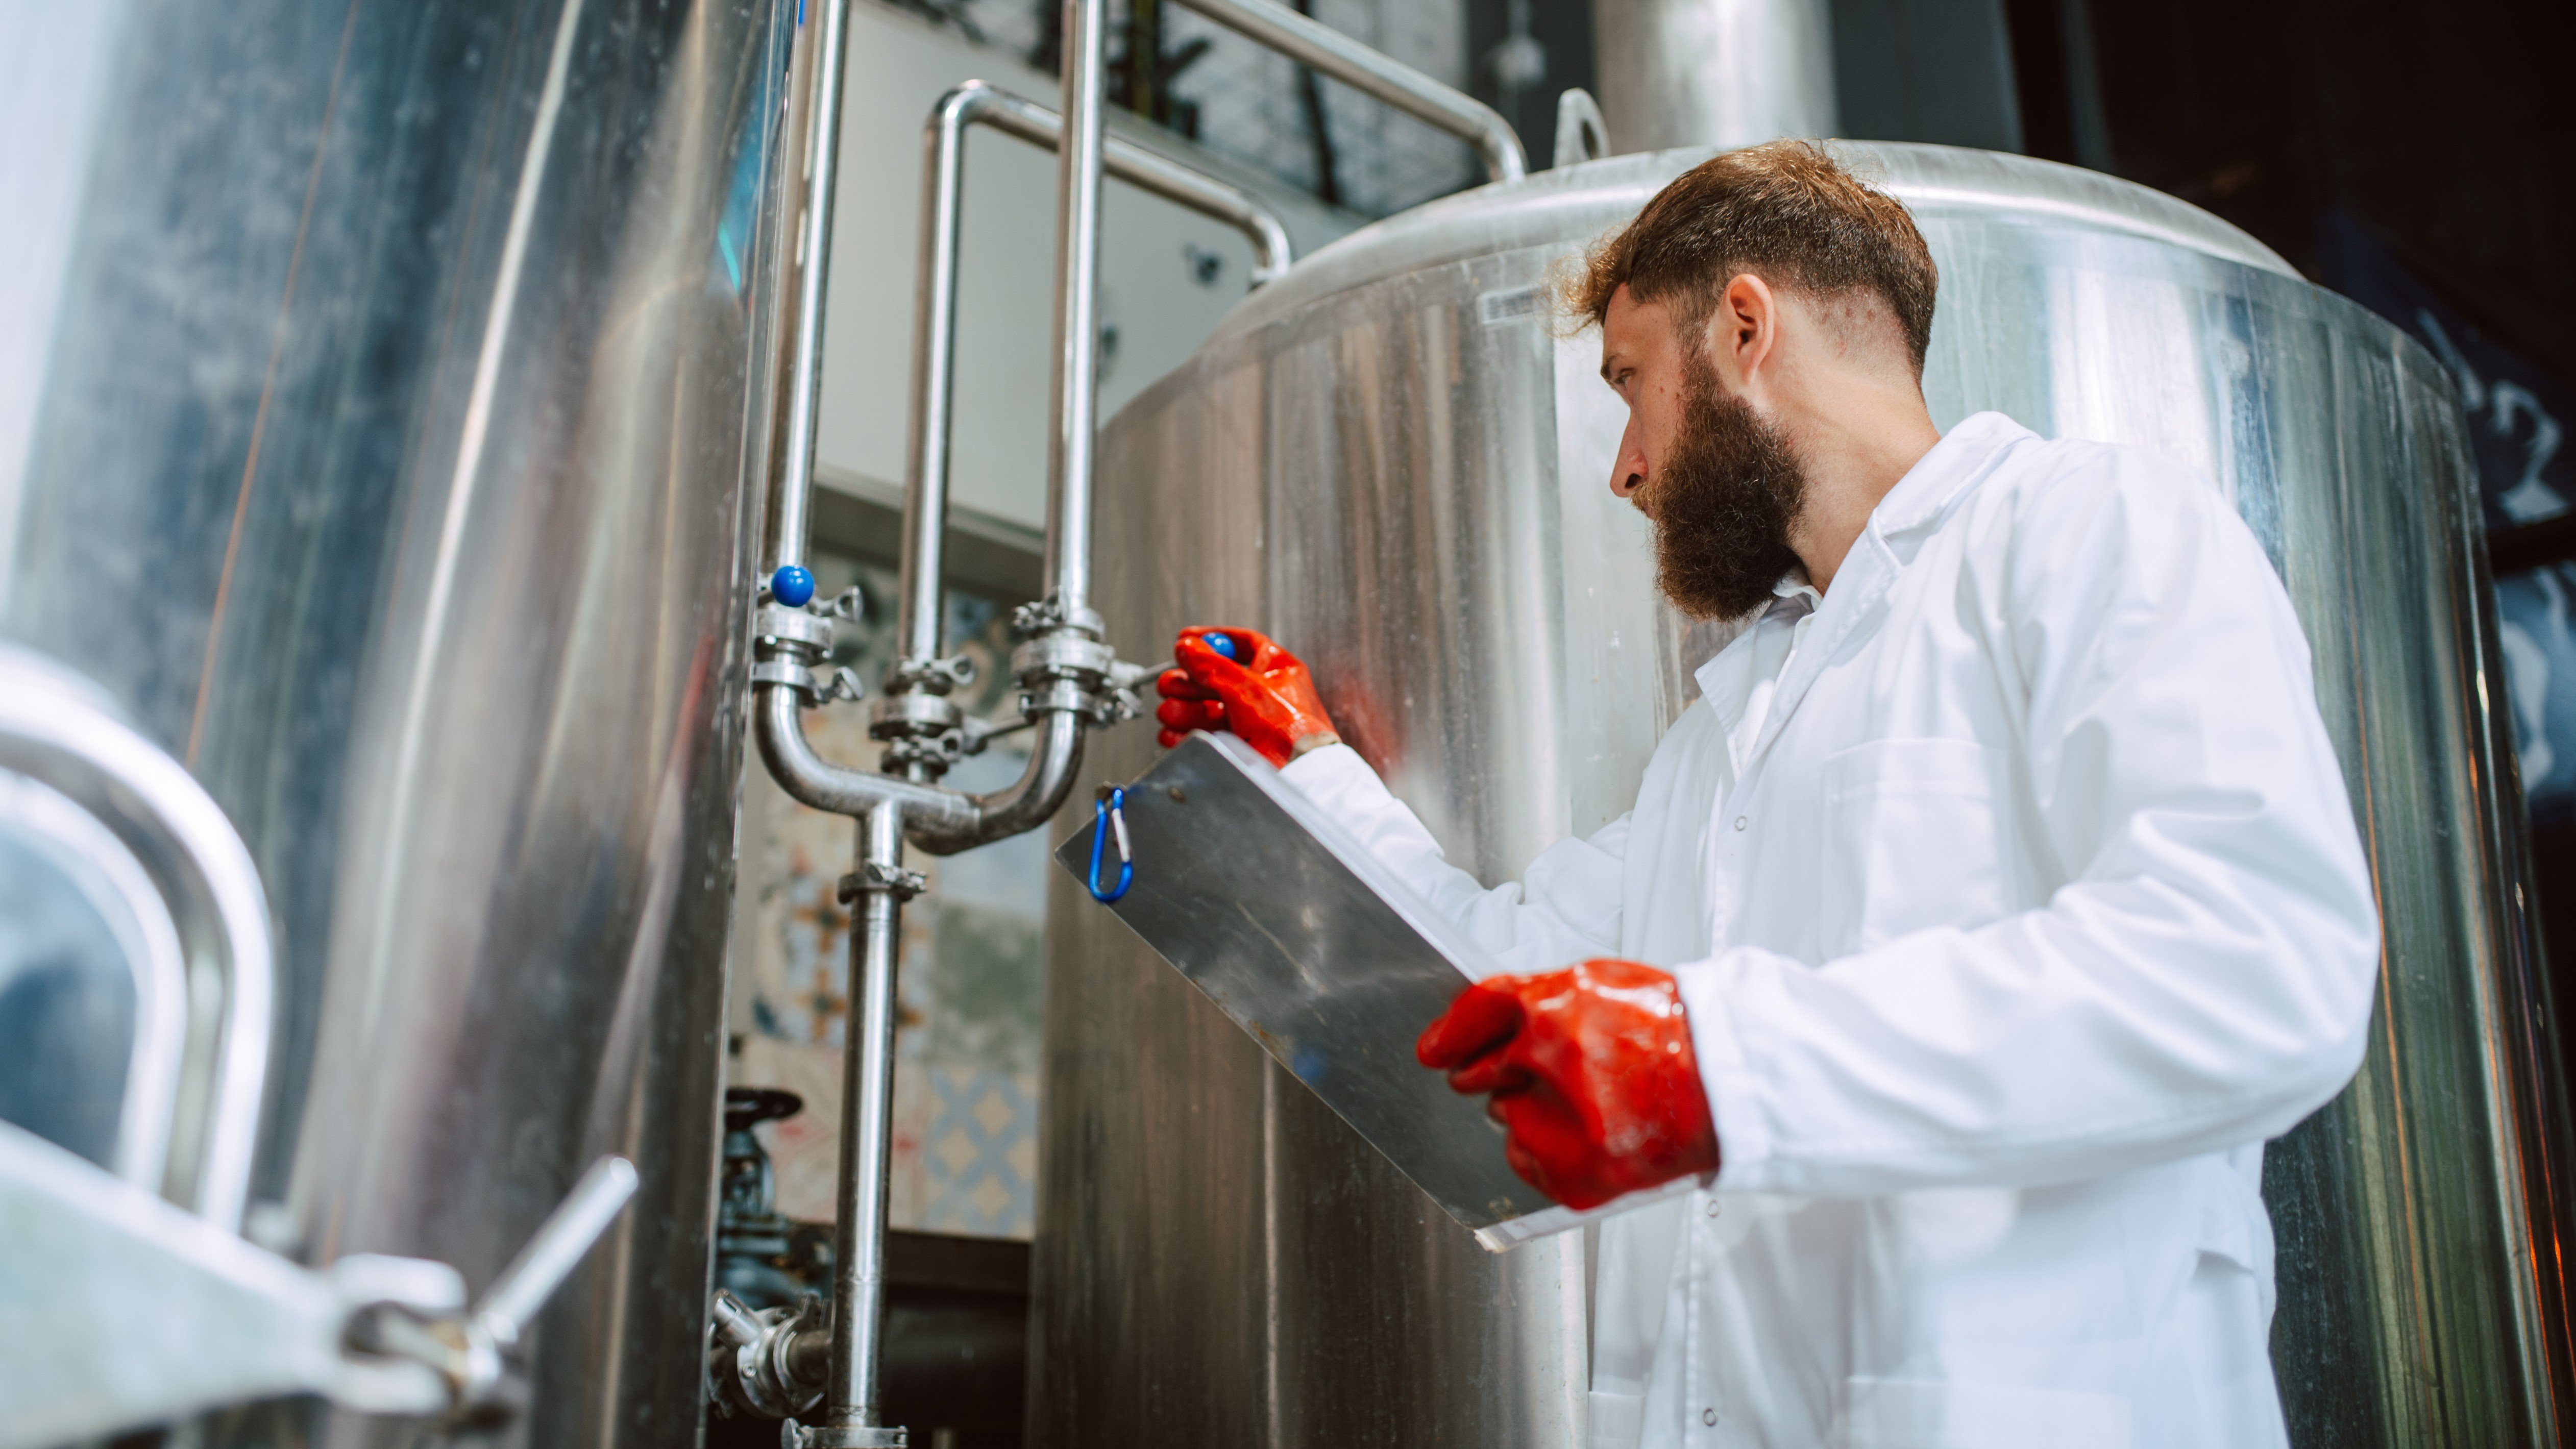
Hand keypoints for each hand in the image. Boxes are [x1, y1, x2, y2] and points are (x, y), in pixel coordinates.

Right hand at [1155, 627, 1339, 766]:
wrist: (1298, 776)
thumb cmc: (1292, 733)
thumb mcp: (1248, 688)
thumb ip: (1213, 665)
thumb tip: (1189, 647)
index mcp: (1278, 672)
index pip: (1243, 644)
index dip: (1212, 639)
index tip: (1186, 640)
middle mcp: (1265, 695)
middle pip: (1216, 679)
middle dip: (1188, 682)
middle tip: (1169, 684)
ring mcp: (1251, 723)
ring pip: (1207, 708)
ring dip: (1183, 709)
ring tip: (1170, 712)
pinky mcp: (1239, 747)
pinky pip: (1205, 736)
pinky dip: (1186, 735)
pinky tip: (1174, 734)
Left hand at [1416, 959, 1718, 1209]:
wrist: (1730, 1084)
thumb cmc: (1675, 1032)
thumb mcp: (1604, 984)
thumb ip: (1541, 997)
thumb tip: (1487, 1019)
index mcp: (1558, 1008)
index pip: (1479, 1011)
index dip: (1451, 1030)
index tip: (1435, 1048)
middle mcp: (1552, 1062)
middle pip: (1481, 1071)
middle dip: (1492, 1071)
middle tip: (1534, 1074)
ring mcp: (1562, 1123)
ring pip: (1504, 1116)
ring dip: (1528, 1110)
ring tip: (1591, 1102)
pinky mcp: (1574, 1172)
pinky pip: (1525, 1159)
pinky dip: (1545, 1151)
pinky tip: (1589, 1133)